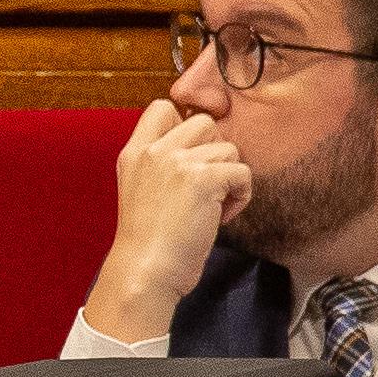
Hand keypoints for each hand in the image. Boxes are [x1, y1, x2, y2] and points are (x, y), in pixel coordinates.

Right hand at [79, 96, 252, 342]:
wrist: (145, 269)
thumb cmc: (147, 240)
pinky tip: (221, 215)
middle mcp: (154, 150)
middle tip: (207, 184)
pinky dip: (241, 196)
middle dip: (214, 152)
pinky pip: (243, 173)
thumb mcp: (139, 189)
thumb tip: (200, 151)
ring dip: (230, 177)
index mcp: (134, 151)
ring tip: (214, 206)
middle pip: (205, 123)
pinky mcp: (204, 179)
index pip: (163, 107)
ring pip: (229, 149)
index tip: (191, 158)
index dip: (185, 127)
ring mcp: (178, 162)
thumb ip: (159, 164)